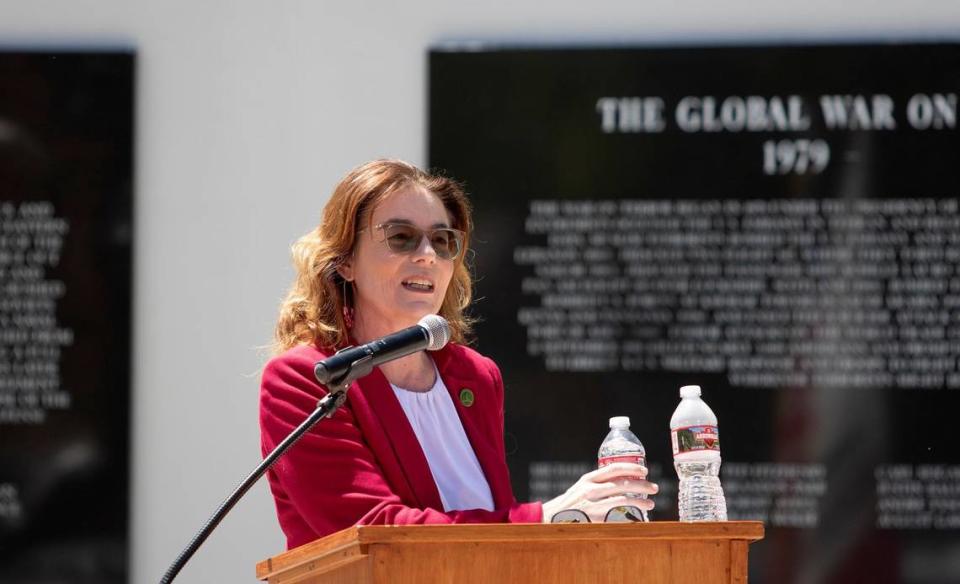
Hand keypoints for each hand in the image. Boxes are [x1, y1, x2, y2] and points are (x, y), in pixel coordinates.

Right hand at [541, 462, 658, 522]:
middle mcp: (591, 488)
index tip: (644, 471)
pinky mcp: (596, 517)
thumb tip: (621, 481)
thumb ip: (598, 484)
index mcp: (589, 478)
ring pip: (623, 499)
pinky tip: (639, 516)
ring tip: (651, 503)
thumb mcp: (581, 488)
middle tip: (654, 487)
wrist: (551, 518)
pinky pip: (618, 514)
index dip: (632, 468)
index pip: (614, 468)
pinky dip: (630, 514)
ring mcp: (593, 503)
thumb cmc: (570, 504)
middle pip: (622, 483)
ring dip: (640, 500)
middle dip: (641, 484)